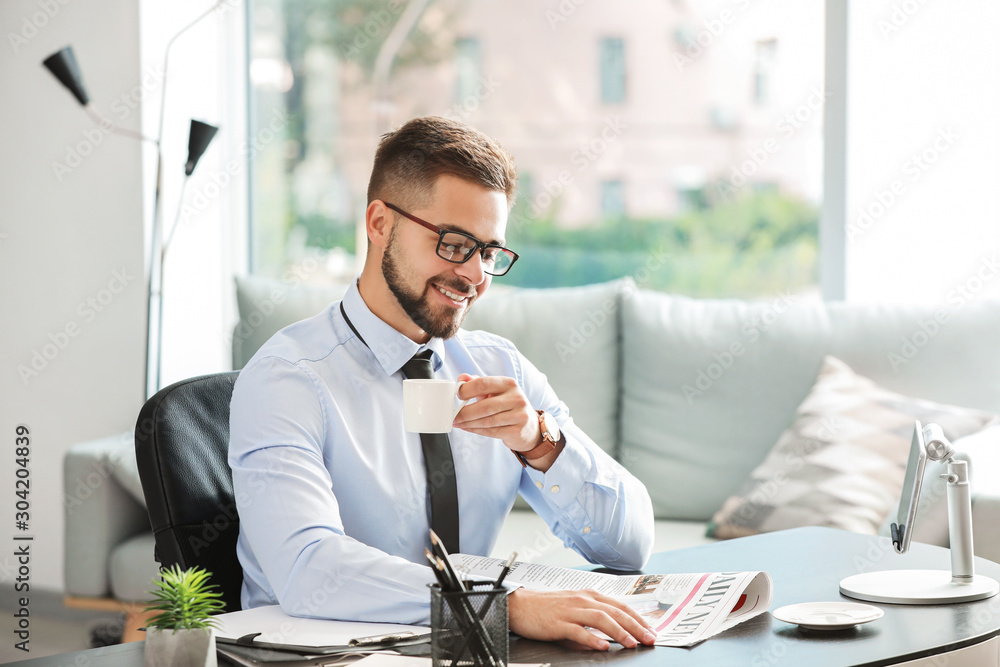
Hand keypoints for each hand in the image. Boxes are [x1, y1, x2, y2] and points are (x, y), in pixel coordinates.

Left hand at [453, 374, 540, 453]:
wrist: (530, 427)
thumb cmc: (509, 406)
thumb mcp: (496, 392)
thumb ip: (478, 383)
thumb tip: (461, 378)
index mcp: (509, 384)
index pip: (483, 383)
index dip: (466, 390)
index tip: (457, 395)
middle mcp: (516, 398)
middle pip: (484, 405)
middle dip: (464, 412)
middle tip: (453, 415)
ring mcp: (519, 415)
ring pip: (486, 420)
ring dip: (468, 423)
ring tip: (458, 423)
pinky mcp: (517, 430)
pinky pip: (491, 431)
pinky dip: (476, 430)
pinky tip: (467, 428)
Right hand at [507, 588, 656, 649]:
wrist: (519, 605)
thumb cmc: (547, 607)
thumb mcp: (574, 605)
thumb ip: (593, 615)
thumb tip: (613, 631)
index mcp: (589, 595)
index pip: (619, 605)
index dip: (637, 617)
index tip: (651, 629)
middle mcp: (582, 600)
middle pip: (615, 611)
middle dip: (636, 626)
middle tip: (650, 638)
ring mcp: (570, 611)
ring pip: (601, 619)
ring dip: (619, 632)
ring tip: (632, 643)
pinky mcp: (558, 623)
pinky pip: (578, 631)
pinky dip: (592, 639)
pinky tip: (603, 646)